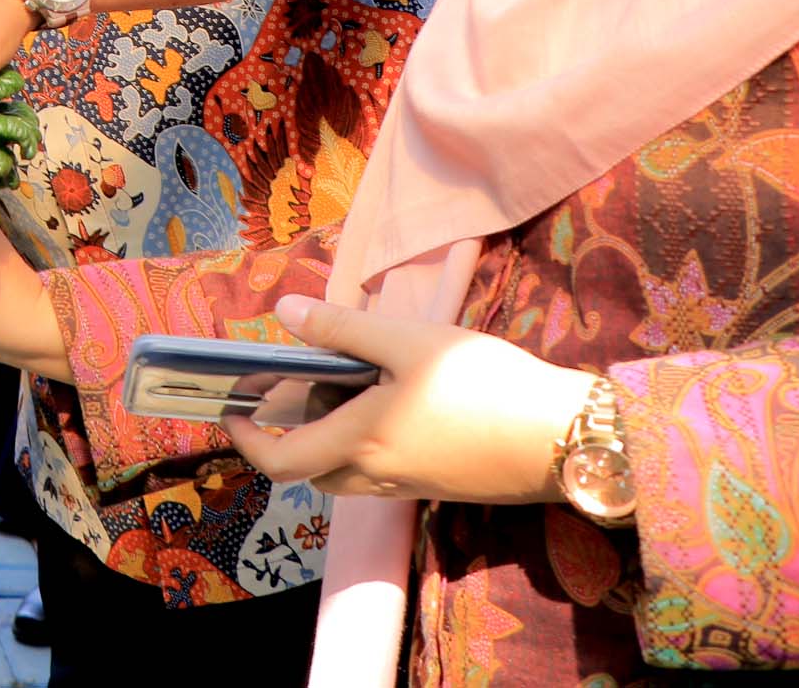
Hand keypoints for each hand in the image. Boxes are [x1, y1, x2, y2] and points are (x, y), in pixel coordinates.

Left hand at [219, 296, 596, 505]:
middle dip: (292, 433)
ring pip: (349, 472)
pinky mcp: (442, 484)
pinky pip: (384, 471)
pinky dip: (368, 442)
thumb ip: (343, 327)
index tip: (231, 411)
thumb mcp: (409, 340)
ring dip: (331, 437)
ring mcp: (413, 485)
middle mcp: (380, 475)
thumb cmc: (484, 383)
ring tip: (347, 383)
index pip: (282, 463)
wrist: (566, 436)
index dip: (247, 442)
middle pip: (313, 469)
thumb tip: (284, 312)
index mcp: (362, 442)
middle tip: (296, 386)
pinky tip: (394, 398)